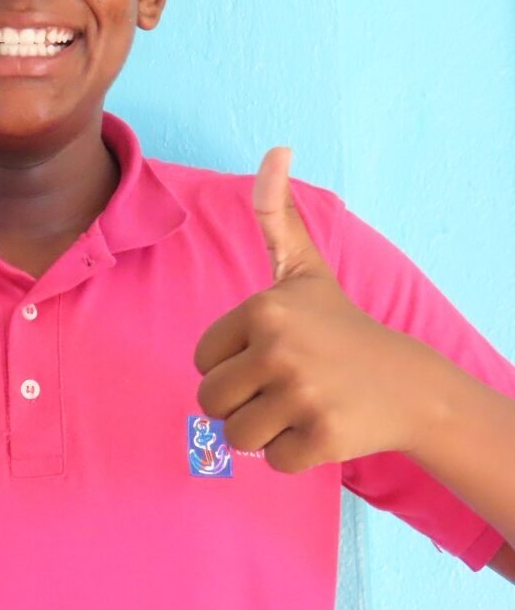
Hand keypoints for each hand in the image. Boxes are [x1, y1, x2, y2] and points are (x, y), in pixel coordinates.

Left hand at [193, 148, 430, 472]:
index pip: (202, 360)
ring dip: (262, 431)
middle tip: (280, 387)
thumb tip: (276, 148)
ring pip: (236, 437)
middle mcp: (278, 349)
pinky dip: (291, 455)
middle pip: (210, 401)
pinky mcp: (323, 439)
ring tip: (297, 407)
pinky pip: (272, 462)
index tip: (269, 354)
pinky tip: (319, 427)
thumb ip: (275, 212)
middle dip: (239, 402)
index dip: (230, 364)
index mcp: (261, 309)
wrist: (406, 382)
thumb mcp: (303, 267)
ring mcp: (302, 395)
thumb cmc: (338, 324)